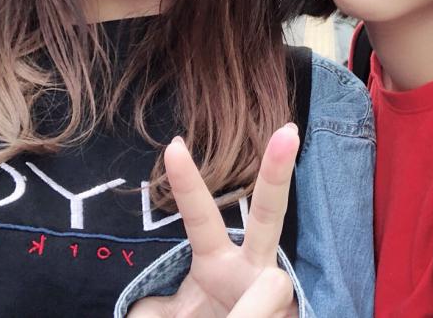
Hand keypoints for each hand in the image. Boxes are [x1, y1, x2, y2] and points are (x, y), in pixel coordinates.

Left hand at [129, 124, 300, 317]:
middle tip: (288, 131)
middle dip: (278, 172)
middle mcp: (254, 266)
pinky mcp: (295, 312)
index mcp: (217, 262)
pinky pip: (270, 315)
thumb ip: (152, 309)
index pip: (201, 217)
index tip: (173, 145)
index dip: (187, 184)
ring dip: (247, 314)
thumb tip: (137, 313)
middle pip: (270, 213)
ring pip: (272, 290)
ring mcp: (279, 289)